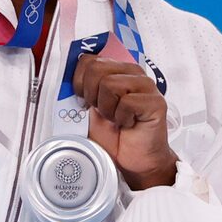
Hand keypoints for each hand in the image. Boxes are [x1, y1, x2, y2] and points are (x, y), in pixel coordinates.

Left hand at [70, 52, 177, 189]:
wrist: (131, 161)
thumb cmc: (112, 135)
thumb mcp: (88, 109)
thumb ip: (81, 89)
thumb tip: (65, 74)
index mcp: (115, 70)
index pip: (88, 60)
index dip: (79, 82)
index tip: (85, 100)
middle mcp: (132, 73)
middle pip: (96, 69)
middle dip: (92, 95)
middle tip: (102, 112)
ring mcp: (146, 86)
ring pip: (110, 84)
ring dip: (107, 109)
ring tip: (116, 119)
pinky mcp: (156, 101)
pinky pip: (127, 102)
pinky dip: (122, 118)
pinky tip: (128, 123)